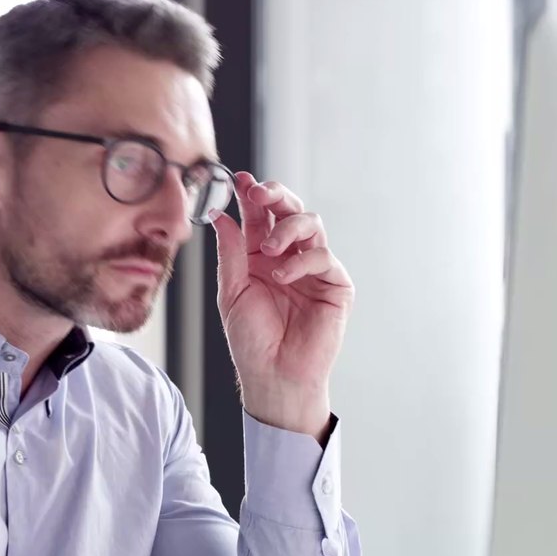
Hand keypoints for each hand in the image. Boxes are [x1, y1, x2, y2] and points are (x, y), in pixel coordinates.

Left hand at [209, 172, 353, 443]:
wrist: (273, 375)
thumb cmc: (252, 341)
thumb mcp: (231, 292)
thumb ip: (231, 253)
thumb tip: (222, 216)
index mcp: (261, 256)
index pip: (259, 216)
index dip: (252, 195)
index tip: (240, 180)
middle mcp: (288, 256)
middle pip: (289, 210)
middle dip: (275, 195)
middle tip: (258, 193)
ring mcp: (313, 268)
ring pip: (310, 224)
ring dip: (287, 226)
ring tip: (268, 247)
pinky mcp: (334, 284)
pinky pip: (323, 256)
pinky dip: (301, 260)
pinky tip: (282, 275)